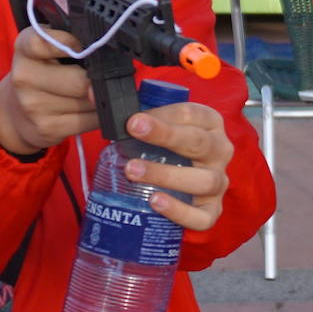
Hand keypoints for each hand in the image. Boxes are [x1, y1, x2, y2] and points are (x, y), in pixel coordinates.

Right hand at [0, 27, 98, 155]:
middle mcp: (24, 77)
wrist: (15, 112)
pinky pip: (90, 121)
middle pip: (79, 81)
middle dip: (98, 79)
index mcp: (24, 49)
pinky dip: (98, 116)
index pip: (42, 42)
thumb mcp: (45, 49)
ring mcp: (34, 106)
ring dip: (100, 98)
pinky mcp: (48, 128)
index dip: (69, 43)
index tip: (82, 48)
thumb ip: (69, 42)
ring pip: (89, 102)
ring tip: (93, 92)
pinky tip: (90, 110)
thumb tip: (104, 57)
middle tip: (101, 75)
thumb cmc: (41, 72)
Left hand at [123, 102, 231, 232]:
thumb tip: (92, 95)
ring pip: (203, 180)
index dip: (163, 115)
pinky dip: (179, 211)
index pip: (192, 114)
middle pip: (199, 142)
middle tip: (132, 131)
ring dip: (166, 174)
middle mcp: (220, 151)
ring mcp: (219, 183)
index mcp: (210, 124)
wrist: (185, 185)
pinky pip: (202, 216)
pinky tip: (154, 201)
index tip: (133, 119)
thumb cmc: (169, 149)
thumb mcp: (160, 128)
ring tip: (133, 170)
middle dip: (165, 135)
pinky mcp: (212, 211)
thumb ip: (136, 115)